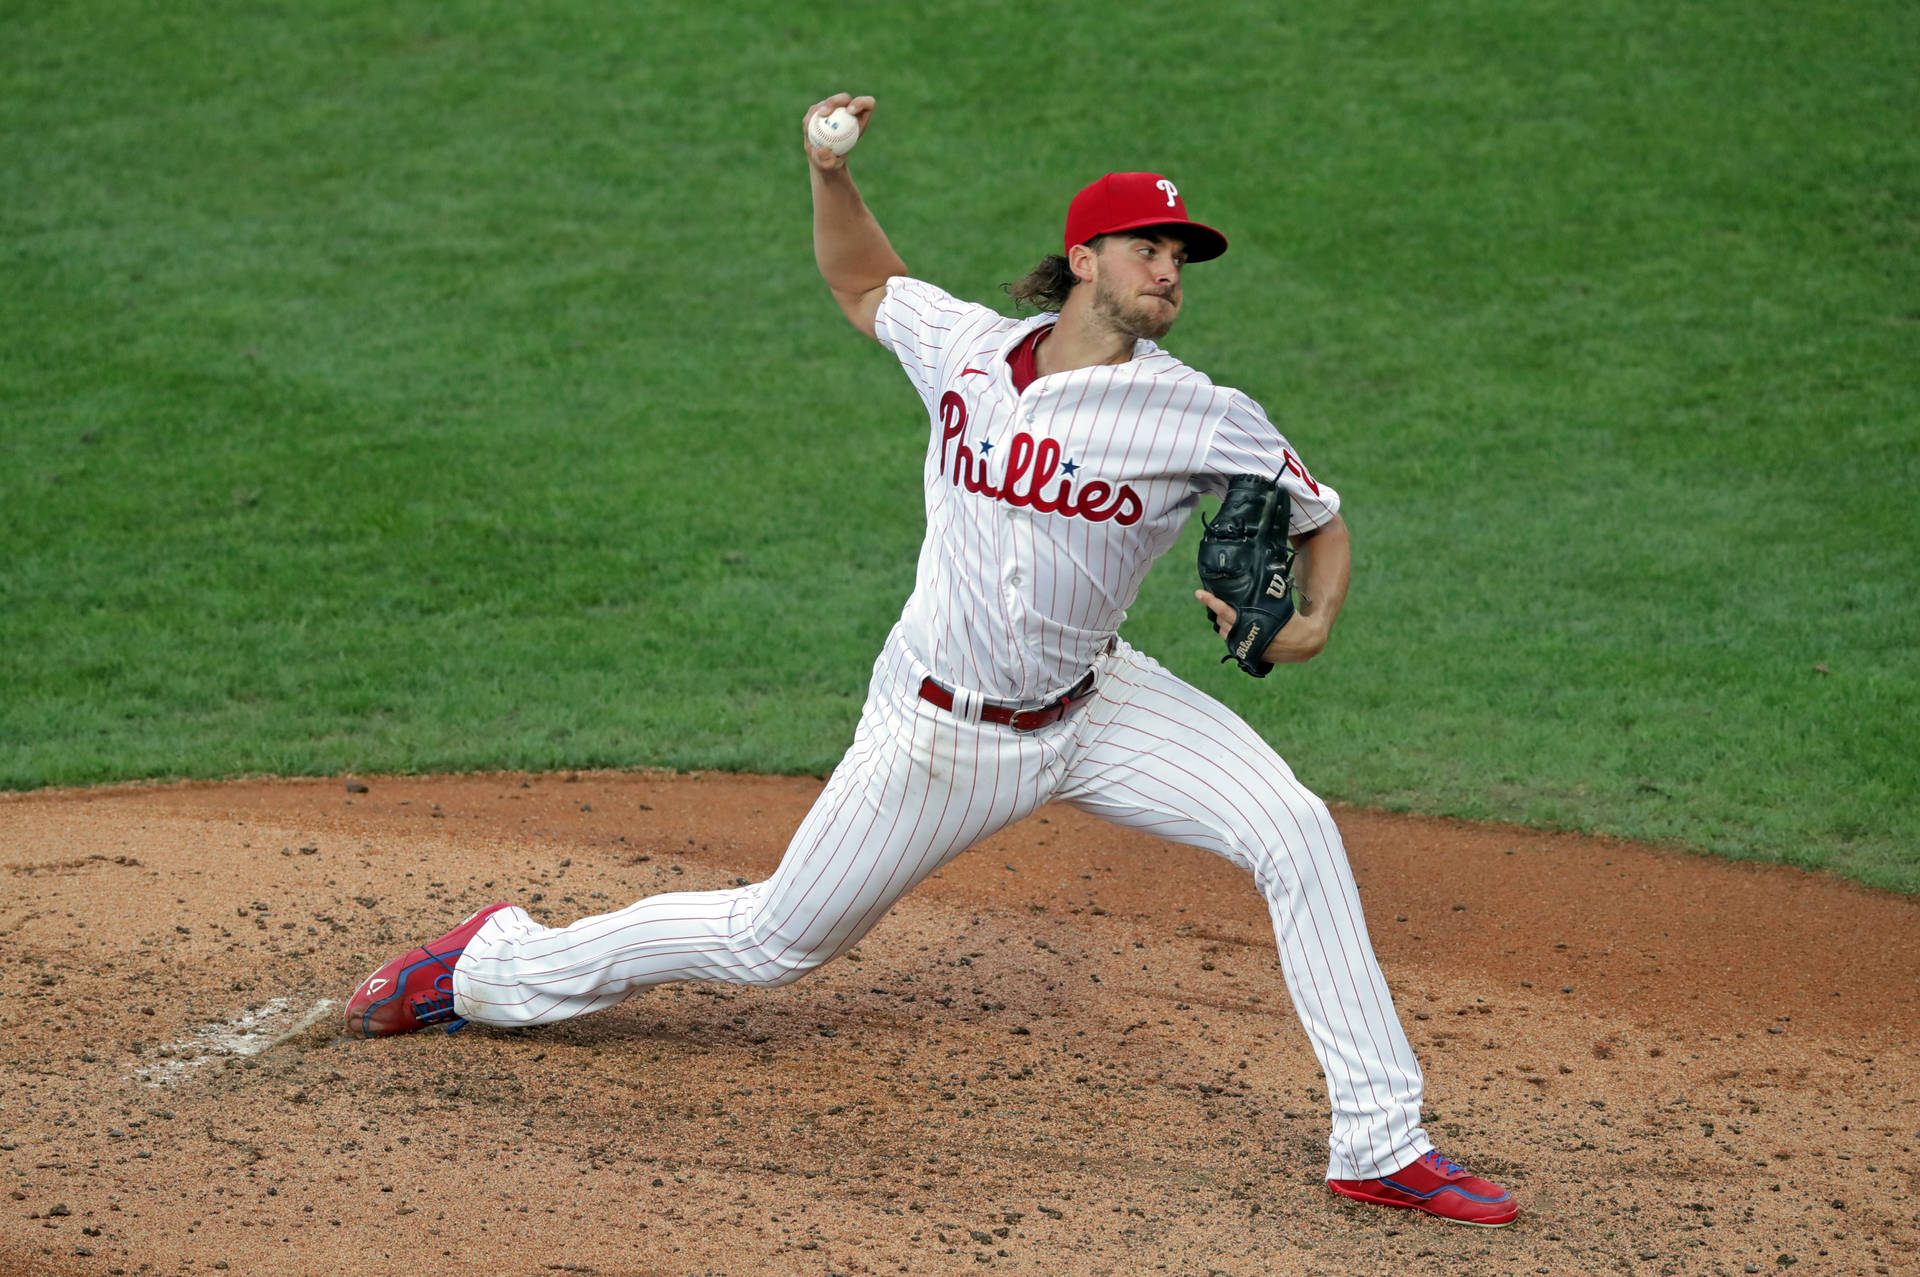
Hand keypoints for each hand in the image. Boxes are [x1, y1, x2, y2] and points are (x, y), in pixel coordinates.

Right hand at [802, 93, 874, 171]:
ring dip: (821, 108)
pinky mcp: (820, 110)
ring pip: (828, 102)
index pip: (867, 104)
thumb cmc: (832, 163)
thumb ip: (827, 161)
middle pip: (844, 98)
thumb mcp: (830, 166)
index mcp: (860, 119)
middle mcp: (847, 110)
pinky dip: (811, 116)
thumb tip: (821, 150)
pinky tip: (807, 124)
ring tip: (814, 120)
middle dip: (835, 101)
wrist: (823, 159)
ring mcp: (833, 109)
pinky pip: (814, 110)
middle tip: (824, 113)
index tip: (849, 111)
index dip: (860, 102)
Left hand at [1195, 589, 1328, 663]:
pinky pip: (1232, 643)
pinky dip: (1230, 633)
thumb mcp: (1282, 604)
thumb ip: (1269, 593)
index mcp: (1254, 622)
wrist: (1305, 643)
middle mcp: (1247, 636)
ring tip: (1225, 613)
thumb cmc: (1293, 620)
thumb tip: (1268, 571)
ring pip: (1224, 633)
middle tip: (1215, 600)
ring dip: (1222, 624)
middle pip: (1221, 621)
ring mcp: (1247, 647)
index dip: (1212, 601)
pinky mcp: (1249, 654)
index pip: (1226, 611)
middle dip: (1218, 611)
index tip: (1199, 593)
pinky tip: (1231, 626)